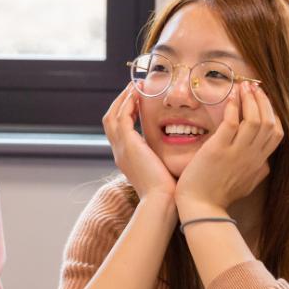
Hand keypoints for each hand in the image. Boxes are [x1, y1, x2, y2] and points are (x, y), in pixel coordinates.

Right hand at [103, 83, 176, 199]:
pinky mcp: (128, 145)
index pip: (119, 131)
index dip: (125, 114)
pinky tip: (138, 94)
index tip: (137, 101)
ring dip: (123, 99)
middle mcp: (120, 153)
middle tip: (133, 88)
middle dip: (120, 102)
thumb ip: (164, 160)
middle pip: (110, 121)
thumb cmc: (168, 193)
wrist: (161, 202)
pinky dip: (128, 104)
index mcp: (126, 159)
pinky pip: (122, 118)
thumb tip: (178, 154)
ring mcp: (121, 149)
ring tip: (135, 86)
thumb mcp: (163, 173)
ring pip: (112, 116)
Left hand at [175, 82, 282, 215]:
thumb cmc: (220, 196)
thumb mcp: (248, 184)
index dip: (273, 113)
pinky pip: (232, 123)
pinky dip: (233, 107)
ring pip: (254, 119)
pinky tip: (231, 97)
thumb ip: (258, 171)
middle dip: (263, 101)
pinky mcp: (218, 150)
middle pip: (269, 122)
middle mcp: (252, 156)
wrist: (201, 208)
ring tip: (244, 87)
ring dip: (250, 99)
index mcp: (259, 162)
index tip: (264, 101)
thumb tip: (266, 162)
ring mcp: (236, 153)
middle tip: (254, 87)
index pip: (277, 133)